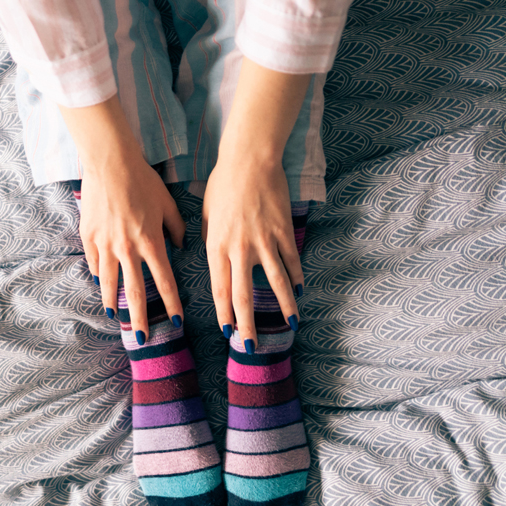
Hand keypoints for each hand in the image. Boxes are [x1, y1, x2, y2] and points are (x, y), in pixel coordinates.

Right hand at [60, 96, 185, 339]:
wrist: (109, 162)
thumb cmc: (142, 180)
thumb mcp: (167, 202)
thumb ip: (177, 227)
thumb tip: (181, 245)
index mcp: (151, 242)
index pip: (164, 281)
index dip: (171, 303)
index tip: (177, 321)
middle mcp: (128, 249)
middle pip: (135, 292)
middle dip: (140, 318)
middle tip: (141, 338)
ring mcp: (105, 244)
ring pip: (109, 282)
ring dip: (113, 301)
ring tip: (115, 315)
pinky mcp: (88, 236)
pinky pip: (94, 261)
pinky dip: (98, 274)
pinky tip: (101, 282)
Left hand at [202, 157, 300, 350]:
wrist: (249, 159)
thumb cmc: (222, 184)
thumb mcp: (206, 213)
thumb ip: (208, 239)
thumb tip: (212, 257)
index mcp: (215, 247)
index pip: (219, 290)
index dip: (224, 314)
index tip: (228, 333)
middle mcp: (239, 249)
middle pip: (244, 295)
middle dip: (248, 324)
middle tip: (252, 346)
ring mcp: (264, 241)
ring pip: (275, 282)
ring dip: (283, 307)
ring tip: (290, 325)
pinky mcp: (283, 231)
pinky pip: (290, 260)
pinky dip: (296, 277)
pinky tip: (299, 290)